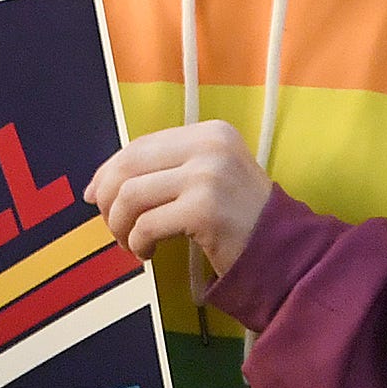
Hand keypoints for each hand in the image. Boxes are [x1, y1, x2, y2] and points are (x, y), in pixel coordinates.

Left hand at [90, 120, 275, 280]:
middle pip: (128, 166)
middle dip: (109, 199)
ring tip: (130, 243)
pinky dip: (138, 241)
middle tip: (112, 225)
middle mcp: (210, 147)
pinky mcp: (205, 210)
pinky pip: (147, 224)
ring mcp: (209, 176)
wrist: (291, 254)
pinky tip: (147, 252)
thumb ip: (161, 172)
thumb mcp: (207, 179)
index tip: (96, 197)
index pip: (139, 146)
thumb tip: (96, 186)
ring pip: (131, 195)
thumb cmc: (242, 220)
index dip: (108, 172)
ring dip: (120, 224)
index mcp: (210, 133)